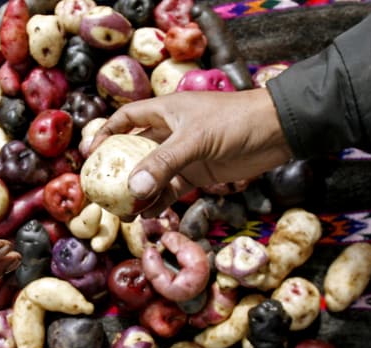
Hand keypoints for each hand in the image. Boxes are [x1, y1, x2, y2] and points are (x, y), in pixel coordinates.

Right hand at [91, 88, 291, 216]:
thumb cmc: (234, 122)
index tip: (91, 155)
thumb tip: (133, 190)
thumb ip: (163, 164)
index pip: (126, 119)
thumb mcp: (194, 140)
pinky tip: (150, 213)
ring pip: (152, 174)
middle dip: (120, 172)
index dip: (106, 134)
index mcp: (164, 111)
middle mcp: (169, 131)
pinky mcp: (198, 172)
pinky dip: (160, 200)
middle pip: (135, 151)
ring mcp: (183, 154)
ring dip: (139, 192)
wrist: (279, 131)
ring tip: (125, 212)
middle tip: (104, 192)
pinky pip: (171, 188)